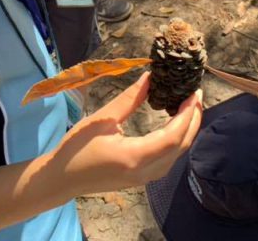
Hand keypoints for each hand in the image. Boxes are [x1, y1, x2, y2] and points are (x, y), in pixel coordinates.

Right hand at [51, 72, 202, 196]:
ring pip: (177, 154)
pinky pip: (168, 159)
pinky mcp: (142, 178)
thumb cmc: (77, 148)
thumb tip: (150, 78)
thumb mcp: (102, 119)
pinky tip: (174, 124)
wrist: (62, 179)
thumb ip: (129, 100)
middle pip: (181, 146)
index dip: (187, 113)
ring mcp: (145, 178)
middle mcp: (145, 171)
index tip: (193, 92)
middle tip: (195, 95)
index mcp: (134, 156)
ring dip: (187, 130)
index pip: (173, 136)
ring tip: (188, 106)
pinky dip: (177, 140)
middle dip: (193, 120)